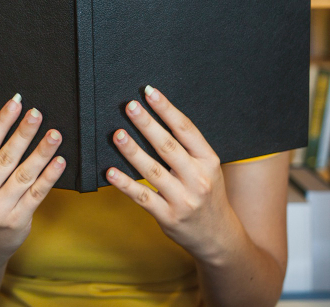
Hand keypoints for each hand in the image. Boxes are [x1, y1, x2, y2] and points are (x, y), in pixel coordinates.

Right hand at [0, 94, 65, 268]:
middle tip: (37, 114)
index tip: (15, 103)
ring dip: (41, 152)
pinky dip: (49, 176)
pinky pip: (37, 194)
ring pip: (24, 175)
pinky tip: (59, 161)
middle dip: (23, 134)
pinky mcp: (17, 220)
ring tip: (54, 134)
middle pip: (5, 158)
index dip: (1, 123)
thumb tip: (17, 120)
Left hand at [106, 86, 242, 263]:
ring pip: (153, 171)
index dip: (167, 109)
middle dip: (147, 124)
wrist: (218, 237)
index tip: (149, 92)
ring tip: (117, 134)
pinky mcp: (168, 217)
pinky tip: (111, 172)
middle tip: (129, 107)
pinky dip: (125, 184)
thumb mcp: (208, 169)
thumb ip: (187, 149)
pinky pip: (143, 197)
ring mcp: (183, 199)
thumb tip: (155, 120)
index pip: (186, 130)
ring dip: (133, 151)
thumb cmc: (208, 195)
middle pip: (168, 146)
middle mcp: (198, 179)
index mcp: (208, 161)